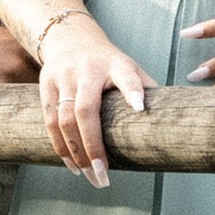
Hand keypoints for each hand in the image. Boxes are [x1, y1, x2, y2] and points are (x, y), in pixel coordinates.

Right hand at [38, 8, 151, 184]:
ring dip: (75, 153)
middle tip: (103, 176)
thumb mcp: (130, 68)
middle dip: (93, 147)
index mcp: (115, 64)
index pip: (127, 76)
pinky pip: (49, 120)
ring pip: (63, 119)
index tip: (140, 109)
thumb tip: (169, 126)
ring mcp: (63, 75)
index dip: (133, 91)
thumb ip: (145, 91)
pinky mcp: (46, 83)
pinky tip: (71, 164)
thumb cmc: (108, 63)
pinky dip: (59, 145)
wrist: (71, 38)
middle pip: (85, 110)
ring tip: (89, 175)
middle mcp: (86, 69)